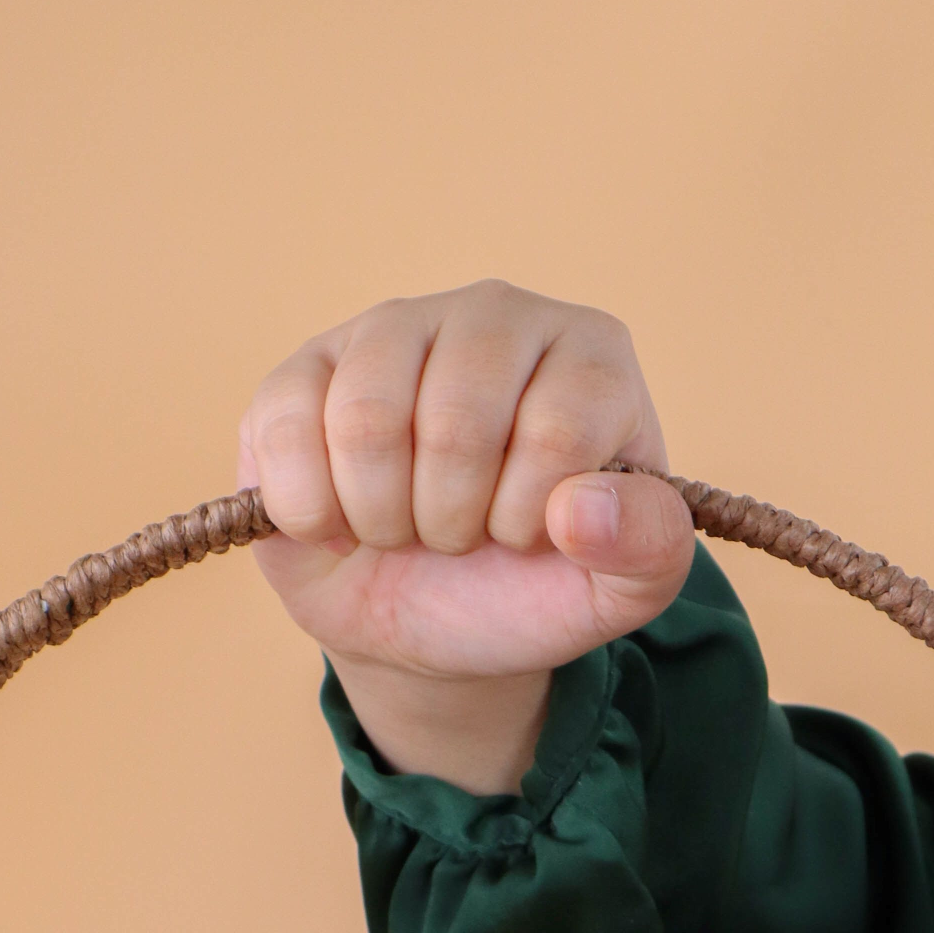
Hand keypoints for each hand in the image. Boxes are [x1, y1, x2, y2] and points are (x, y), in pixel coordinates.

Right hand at [241, 280, 695, 792]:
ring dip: (380, 516)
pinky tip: (337, 520)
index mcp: (590, 356)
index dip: (526, 516)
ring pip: (365, 418)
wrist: (425, 616)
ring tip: (401, 528)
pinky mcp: (307, 364)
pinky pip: (287, 425)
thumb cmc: (526, 588)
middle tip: (458, 538)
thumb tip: (581, 509)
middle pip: (455, 420)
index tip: (526, 538)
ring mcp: (396, 327)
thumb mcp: (615, 593)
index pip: (556, 428)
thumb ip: (646, 552)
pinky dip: (309, 509)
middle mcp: (496, 316)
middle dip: (449, 520)